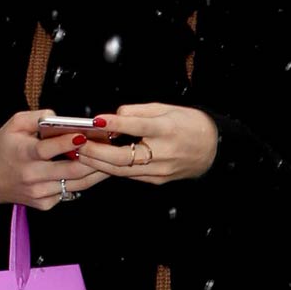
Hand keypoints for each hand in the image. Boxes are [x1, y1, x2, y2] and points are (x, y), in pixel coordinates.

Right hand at [0, 110, 109, 207]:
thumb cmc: (5, 147)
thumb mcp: (14, 124)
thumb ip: (37, 117)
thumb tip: (59, 117)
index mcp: (23, 154)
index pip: (47, 150)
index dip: (66, 143)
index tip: (84, 135)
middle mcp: (31, 176)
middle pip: (70, 170)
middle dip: (93, 160)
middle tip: (110, 148)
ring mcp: (39, 193)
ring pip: (76, 184)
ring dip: (96, 172)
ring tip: (111, 159)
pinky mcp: (45, 204)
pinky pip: (70, 192)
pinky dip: (83, 182)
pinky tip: (93, 171)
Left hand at [77, 104, 219, 184]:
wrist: (213, 148)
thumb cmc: (188, 124)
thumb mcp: (166, 108)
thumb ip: (138, 112)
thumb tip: (112, 117)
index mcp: (167, 129)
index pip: (137, 126)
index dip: (115, 124)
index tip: (95, 121)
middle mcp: (164, 152)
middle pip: (123, 156)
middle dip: (96, 151)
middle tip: (77, 143)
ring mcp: (160, 170)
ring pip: (122, 170)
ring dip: (98, 163)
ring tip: (79, 155)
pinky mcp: (157, 180)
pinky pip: (130, 175)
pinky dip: (111, 169)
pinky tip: (96, 163)